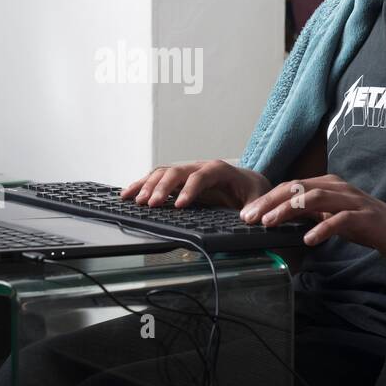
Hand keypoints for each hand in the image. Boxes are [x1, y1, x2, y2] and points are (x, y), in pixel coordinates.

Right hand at [121, 160, 271, 209]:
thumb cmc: (251, 191)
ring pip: (163, 173)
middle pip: (177, 172)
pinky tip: (128, 194)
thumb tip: (247, 218)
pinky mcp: (179, 180)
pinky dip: (142, 185)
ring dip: (147, 185)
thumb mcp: (257, 198)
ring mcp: (187, 172)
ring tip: (133, 200)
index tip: (179, 206)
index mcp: (219, 170)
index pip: (201, 176)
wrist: (248, 182)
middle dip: (161, 188)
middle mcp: (199, 167)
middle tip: (150, 204)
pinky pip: (157, 178)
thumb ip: (253, 208)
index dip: (189, 190)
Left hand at [238, 174, 385, 263]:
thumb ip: (309, 214)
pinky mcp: (366, 217)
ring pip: (315, 198)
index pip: (291, 186)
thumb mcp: (331, 217)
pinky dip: (322, 228)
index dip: (267, 198)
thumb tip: (277, 218)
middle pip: (298, 188)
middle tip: (249, 217)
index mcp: (328, 185)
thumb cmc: (366, 226)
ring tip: (269, 224)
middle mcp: (339, 187)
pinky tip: (308, 240)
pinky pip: (341, 220)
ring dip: (289, 210)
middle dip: (270, 202)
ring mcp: (353, 200)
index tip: (246, 214)